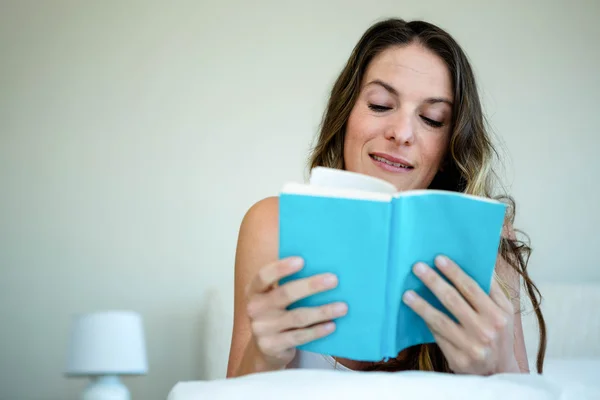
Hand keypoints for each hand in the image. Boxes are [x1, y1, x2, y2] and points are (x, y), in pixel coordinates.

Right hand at [245, 256, 347, 369]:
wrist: (265, 350)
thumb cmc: (277, 314)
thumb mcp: (274, 298)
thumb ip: (288, 284)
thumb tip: (321, 266)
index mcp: (254, 291)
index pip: (264, 276)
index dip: (281, 268)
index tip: (302, 260)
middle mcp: (254, 308)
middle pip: (285, 294)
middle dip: (311, 286)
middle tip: (334, 280)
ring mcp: (262, 329)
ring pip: (297, 317)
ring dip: (323, 311)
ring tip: (343, 307)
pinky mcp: (272, 346)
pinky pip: (299, 337)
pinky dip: (317, 331)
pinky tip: (332, 325)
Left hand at [402, 255, 518, 374]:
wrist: (499, 372)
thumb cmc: (498, 334)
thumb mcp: (504, 312)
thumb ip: (492, 289)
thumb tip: (478, 263)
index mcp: (498, 314)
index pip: (471, 288)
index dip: (454, 272)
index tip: (438, 259)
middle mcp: (486, 330)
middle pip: (453, 301)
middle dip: (433, 281)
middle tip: (417, 267)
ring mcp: (472, 346)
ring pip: (440, 320)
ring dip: (421, 305)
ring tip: (407, 294)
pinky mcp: (459, 359)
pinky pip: (438, 336)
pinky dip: (426, 322)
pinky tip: (415, 311)